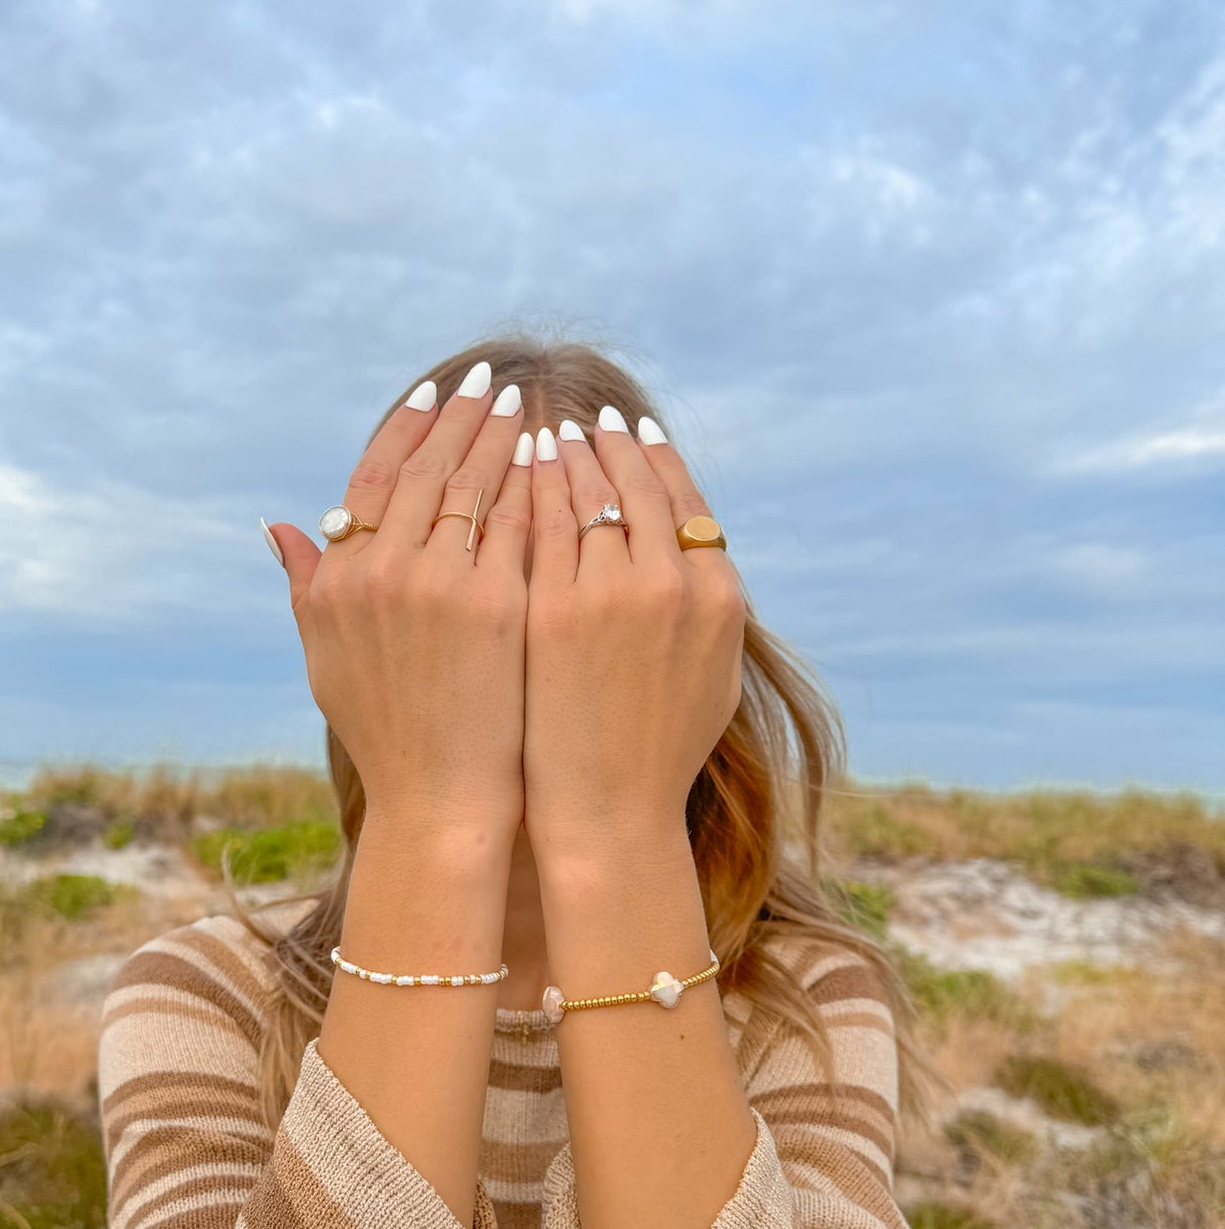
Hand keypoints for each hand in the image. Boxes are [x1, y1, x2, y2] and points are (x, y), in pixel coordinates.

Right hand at [265, 365, 533, 838]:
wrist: (439, 803)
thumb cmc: (387, 737)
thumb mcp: (326, 658)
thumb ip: (306, 586)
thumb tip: (279, 527)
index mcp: (340, 579)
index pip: (374, 477)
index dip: (408, 427)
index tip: (435, 390)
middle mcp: (382, 571)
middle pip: (430, 467)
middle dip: (465, 416)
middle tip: (494, 379)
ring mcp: (439, 584)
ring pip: (479, 485)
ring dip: (506, 438)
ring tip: (532, 407)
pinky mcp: (496, 603)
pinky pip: (522, 524)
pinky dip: (540, 486)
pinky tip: (561, 462)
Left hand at [522, 410, 745, 850]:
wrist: (611, 813)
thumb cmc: (658, 754)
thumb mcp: (712, 673)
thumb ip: (705, 606)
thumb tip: (695, 556)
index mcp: (718, 593)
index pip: (684, 499)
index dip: (655, 458)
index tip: (635, 428)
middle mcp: (672, 582)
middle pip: (635, 484)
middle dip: (607, 442)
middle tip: (586, 415)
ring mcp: (613, 592)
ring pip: (584, 495)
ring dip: (564, 454)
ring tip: (545, 430)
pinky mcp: (555, 609)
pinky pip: (538, 527)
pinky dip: (526, 490)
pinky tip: (511, 471)